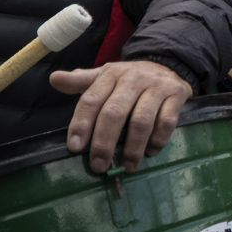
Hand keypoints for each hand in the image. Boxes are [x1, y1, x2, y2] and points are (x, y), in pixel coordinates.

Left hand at [50, 61, 191, 173]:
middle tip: (98, 166)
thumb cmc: (130, 79)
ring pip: (141, 120)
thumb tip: (54, 79)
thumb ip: (81, 82)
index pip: (91, 100)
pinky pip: (167, 122)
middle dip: (104, 143)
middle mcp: (133, 78)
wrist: (168, 65)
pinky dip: (158, 140)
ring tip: (128, 166)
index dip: (81, 124)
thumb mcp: (105, 76)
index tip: (75, 147)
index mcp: (111, 74)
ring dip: (133, 148)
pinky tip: (151, 152)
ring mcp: (157, 87)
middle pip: (114, 113)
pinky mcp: (177, 95)